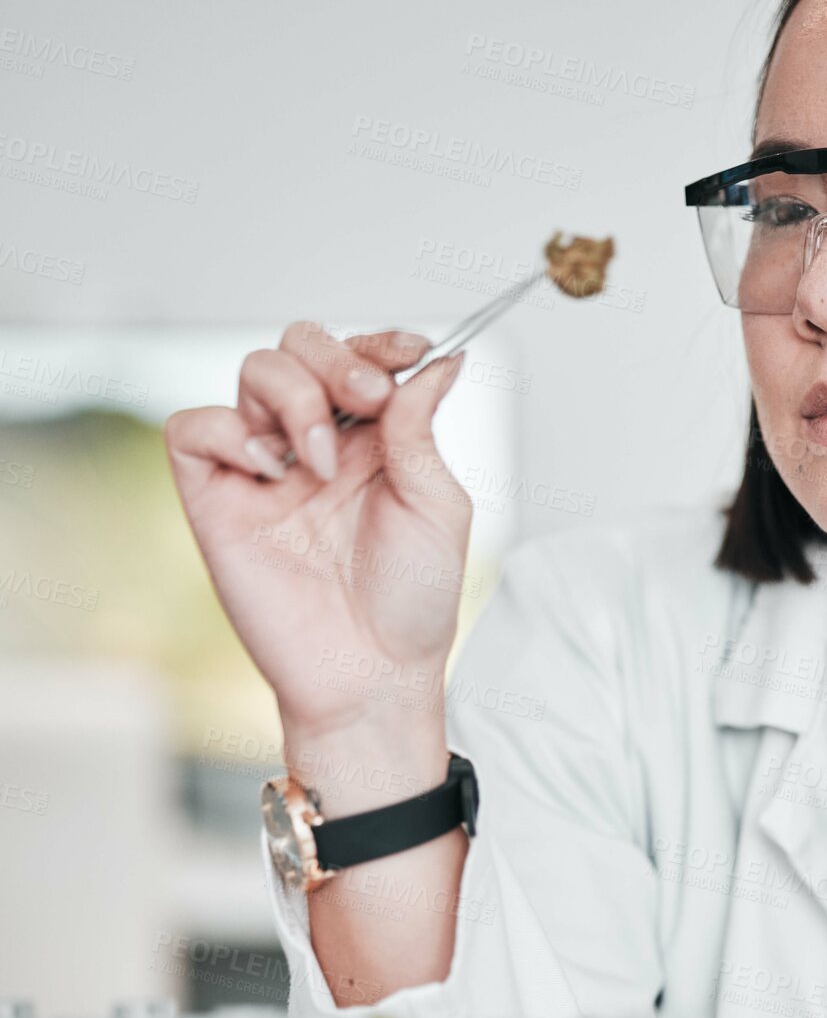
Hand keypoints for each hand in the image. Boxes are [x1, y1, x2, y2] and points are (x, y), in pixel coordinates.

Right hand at [163, 321, 468, 740]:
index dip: (379, 342)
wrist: (371, 675)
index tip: (411, 351)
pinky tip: (272, 473)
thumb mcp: (438, 505)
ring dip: (294, 395)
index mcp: (372, 442)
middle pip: (298, 347)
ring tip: (322, 462)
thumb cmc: (411, 605)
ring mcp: (263, 471)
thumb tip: (440, 360)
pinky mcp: (217, 501)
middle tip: (366, 400)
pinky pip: (194, 428)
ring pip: (252, 372)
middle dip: (334, 357)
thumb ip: (422, 427)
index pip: (359, 358)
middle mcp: (314, 447)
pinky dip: (229, 431)